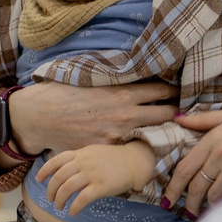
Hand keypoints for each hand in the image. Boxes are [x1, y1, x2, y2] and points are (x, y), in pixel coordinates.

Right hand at [5, 80, 178, 156]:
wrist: (37, 117)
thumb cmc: (61, 92)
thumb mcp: (91, 77)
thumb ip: (116, 79)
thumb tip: (135, 71)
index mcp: (123, 93)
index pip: (162, 90)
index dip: (174, 90)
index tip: (181, 90)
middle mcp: (125, 115)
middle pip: (167, 114)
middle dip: (177, 112)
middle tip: (183, 112)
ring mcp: (118, 136)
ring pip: (153, 134)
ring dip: (162, 131)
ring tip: (171, 129)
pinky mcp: (107, 150)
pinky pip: (131, 148)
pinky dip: (139, 145)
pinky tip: (144, 143)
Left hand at [36, 142, 156, 213]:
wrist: (134, 161)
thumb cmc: (113, 159)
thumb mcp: (92, 152)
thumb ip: (78, 159)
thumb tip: (63, 169)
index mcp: (80, 154)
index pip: (56, 161)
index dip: (45, 170)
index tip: (38, 179)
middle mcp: (83, 163)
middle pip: (59, 178)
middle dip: (51, 190)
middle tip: (51, 199)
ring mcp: (92, 175)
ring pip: (67, 189)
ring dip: (60, 200)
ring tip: (59, 207)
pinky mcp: (101, 187)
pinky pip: (82, 199)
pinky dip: (74, 207)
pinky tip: (72, 212)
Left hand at [166, 104, 221, 211]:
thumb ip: (206, 120)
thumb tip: (178, 119)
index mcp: (216, 137)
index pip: (185, 168)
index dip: (173, 188)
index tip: (168, 200)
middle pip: (197, 186)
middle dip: (191, 203)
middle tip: (190, 211)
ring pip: (215, 196)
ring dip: (211, 206)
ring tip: (212, 210)